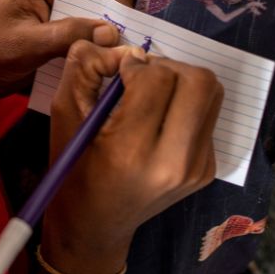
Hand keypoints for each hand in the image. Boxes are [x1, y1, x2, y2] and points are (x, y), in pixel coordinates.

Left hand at [0, 0, 137, 97]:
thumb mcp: (26, 44)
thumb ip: (68, 34)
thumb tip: (111, 31)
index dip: (118, 2)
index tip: (127, 31)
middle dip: (120, 14)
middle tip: (127, 43)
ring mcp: (58, 5)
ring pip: (102, 9)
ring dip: (112, 30)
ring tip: (120, 54)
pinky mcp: (59, 26)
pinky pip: (90, 28)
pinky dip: (99, 42)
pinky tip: (103, 60)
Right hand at [41, 42, 222, 273]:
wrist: (96, 225)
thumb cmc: (74, 168)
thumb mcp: (63, 113)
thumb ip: (85, 66)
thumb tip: (124, 48)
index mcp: (132, 150)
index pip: (157, 78)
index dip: (136, 65)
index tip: (119, 75)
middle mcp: (174, 162)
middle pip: (199, 80)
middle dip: (168, 67)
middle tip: (143, 77)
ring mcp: (196, 168)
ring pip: (211, 93)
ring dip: (182, 81)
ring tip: (154, 93)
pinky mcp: (208, 170)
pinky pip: (208, 115)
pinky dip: (186, 105)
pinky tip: (161, 119)